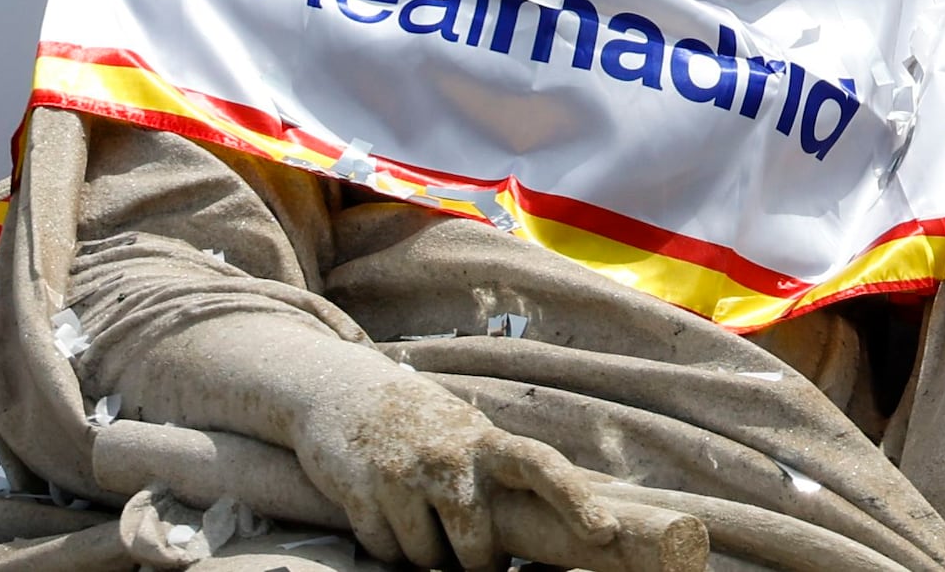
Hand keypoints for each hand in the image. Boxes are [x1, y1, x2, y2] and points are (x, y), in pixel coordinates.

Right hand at [279, 365, 696, 571]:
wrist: (340, 390)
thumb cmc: (421, 424)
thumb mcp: (467, 434)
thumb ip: (503, 472)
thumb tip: (562, 517)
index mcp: (484, 440)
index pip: (541, 464)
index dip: (574, 499)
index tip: (604, 532)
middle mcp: (448, 456)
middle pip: (478, 549)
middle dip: (476, 565)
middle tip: (473, 555)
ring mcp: (402, 473)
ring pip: (428, 560)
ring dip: (427, 558)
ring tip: (421, 523)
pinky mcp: (361, 491)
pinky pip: (386, 553)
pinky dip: (389, 550)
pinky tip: (386, 516)